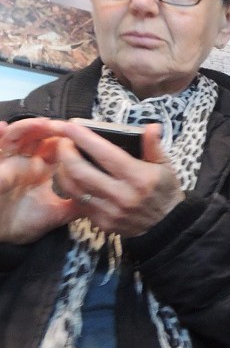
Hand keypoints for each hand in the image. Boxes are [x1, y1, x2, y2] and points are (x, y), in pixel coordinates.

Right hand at [0, 121, 78, 243]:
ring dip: (30, 127)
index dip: (68, 140)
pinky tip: (2, 127)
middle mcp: (25, 162)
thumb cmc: (21, 223)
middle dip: (51, 127)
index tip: (81, 136)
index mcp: (41, 171)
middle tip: (64, 125)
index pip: (57, 148)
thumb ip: (77, 205)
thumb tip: (102, 199)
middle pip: (38, 136)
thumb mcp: (55, 215)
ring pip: (17, 135)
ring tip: (43, 124)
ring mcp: (8, 162)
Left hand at [1, 118, 185, 237]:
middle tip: (64, 141)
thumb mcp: (165, 167)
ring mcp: (110, 212)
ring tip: (66, 158)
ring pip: (72, 187)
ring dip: (63, 169)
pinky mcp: (103, 223)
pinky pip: (78, 202)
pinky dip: (72, 187)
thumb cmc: (165, 192)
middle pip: (78, 170)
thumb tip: (152, 126)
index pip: (103, 152)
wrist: (169, 226)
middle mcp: (122, 195)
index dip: (81, 136)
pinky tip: (76, 178)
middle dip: (65, 151)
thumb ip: (154, 146)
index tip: (68, 124)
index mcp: (138, 178)